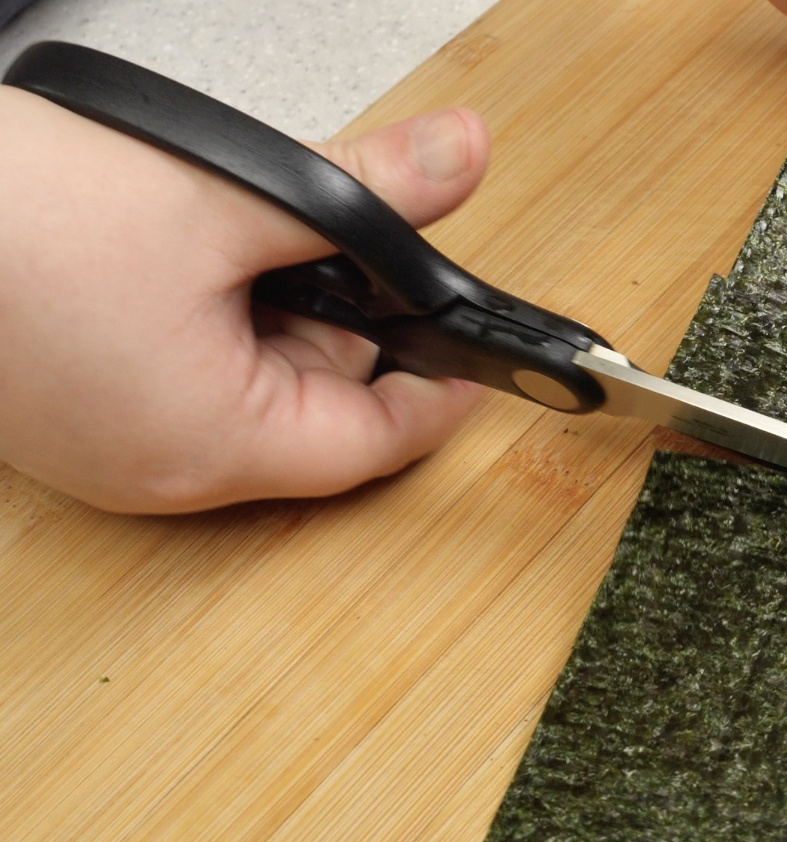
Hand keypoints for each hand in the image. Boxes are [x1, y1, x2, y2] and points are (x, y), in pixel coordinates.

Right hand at [0, 88, 490, 513]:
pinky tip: (167, 244)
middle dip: (333, 311)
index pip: (374, 442)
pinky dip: (202, 305)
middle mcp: (157, 466)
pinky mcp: (68, 403)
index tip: (469, 340)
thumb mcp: (224, 195)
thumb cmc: (5, 220)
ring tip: (215, 227)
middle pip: (312, 402)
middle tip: (323, 235)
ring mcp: (105, 440)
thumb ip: (365, 189)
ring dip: (259, 297)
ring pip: (243, 373)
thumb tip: (458, 159)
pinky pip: (177, 364)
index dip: (436, 387)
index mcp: (209, 446)